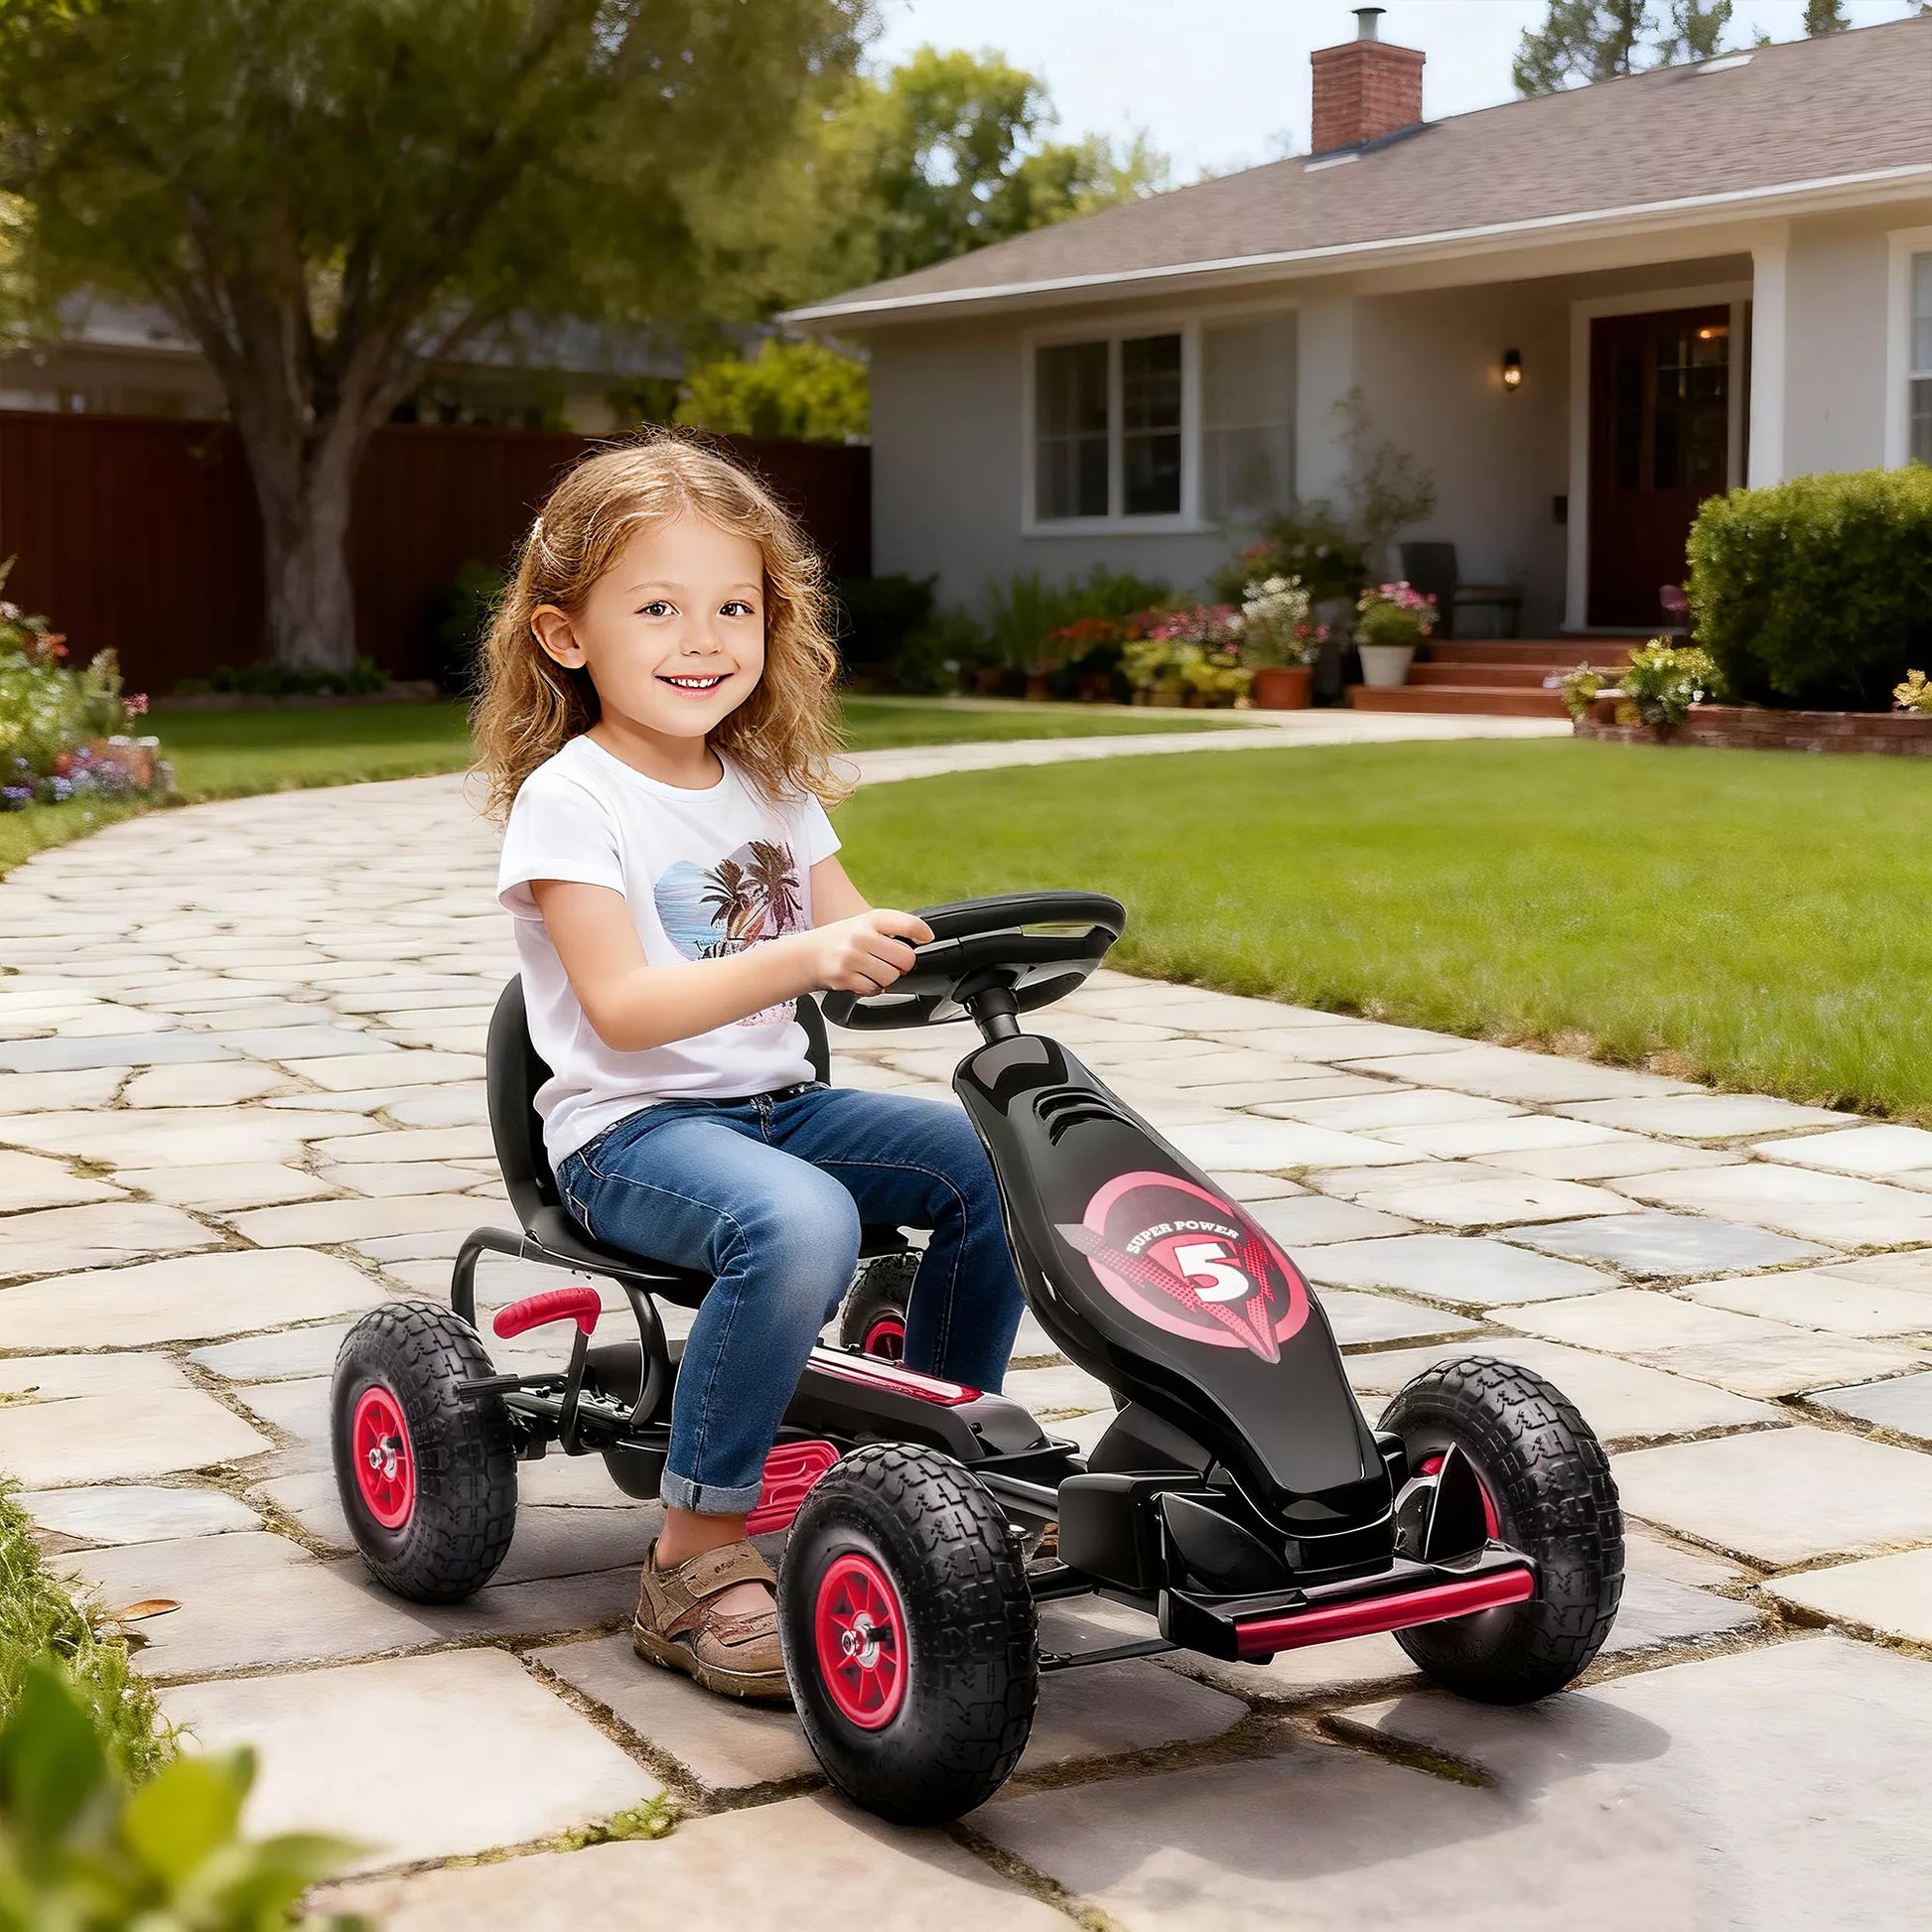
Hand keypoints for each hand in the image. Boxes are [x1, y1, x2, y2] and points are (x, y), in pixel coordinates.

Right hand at [796, 908, 934, 995]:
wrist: (806, 956)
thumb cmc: (840, 940)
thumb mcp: (864, 924)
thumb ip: (891, 929)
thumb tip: (922, 939)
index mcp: (870, 919)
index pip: (908, 924)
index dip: (923, 933)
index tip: (926, 938)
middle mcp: (861, 936)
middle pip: (906, 958)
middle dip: (903, 964)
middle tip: (892, 962)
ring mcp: (852, 957)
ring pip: (892, 976)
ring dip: (887, 978)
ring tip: (874, 970)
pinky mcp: (845, 977)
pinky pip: (875, 989)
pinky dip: (873, 988)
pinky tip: (863, 978)